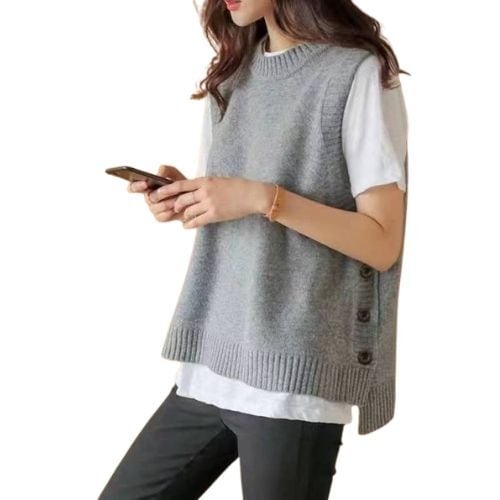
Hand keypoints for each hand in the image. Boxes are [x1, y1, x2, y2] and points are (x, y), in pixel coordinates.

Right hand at [127, 164, 186, 222]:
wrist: (191, 199)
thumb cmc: (180, 185)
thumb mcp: (174, 174)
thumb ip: (166, 170)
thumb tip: (159, 173)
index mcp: (147, 186)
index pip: (133, 187)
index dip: (136, 186)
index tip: (144, 183)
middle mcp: (148, 198)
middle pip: (148, 198)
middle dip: (158, 194)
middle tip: (165, 190)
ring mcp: (153, 208)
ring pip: (156, 207)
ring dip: (167, 202)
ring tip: (177, 198)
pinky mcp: (160, 217)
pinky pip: (163, 215)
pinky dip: (171, 211)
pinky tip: (177, 207)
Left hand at [148, 176, 274, 228]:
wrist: (252, 195)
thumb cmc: (237, 187)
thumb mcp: (218, 181)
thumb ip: (204, 185)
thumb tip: (192, 190)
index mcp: (205, 181)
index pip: (180, 185)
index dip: (167, 189)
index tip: (157, 193)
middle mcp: (205, 192)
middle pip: (182, 200)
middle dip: (175, 205)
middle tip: (172, 209)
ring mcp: (210, 204)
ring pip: (188, 211)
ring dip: (183, 216)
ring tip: (182, 218)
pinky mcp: (215, 215)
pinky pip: (197, 221)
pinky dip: (189, 224)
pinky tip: (187, 225)